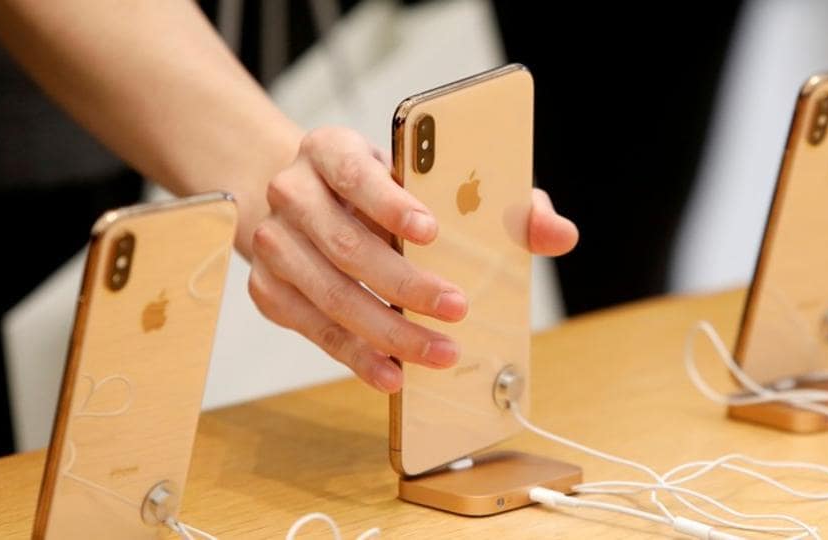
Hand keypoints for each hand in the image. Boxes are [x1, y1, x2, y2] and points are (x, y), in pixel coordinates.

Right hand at [248, 127, 577, 392]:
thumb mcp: (432, 177)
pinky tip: (391, 372)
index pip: (357, 172)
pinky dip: (354, 355)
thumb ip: (498, 201)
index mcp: (332, 149)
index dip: (391, 203)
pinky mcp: (269, 288)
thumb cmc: (380, 189)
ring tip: (437, 353)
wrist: (307, 200)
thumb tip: (558, 234)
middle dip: (405, 285)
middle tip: (457, 309)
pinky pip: (312, 328)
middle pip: (346, 244)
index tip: (432, 232)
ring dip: (386, 331)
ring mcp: (275, 244)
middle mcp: (294, 193)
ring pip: (329, 294)